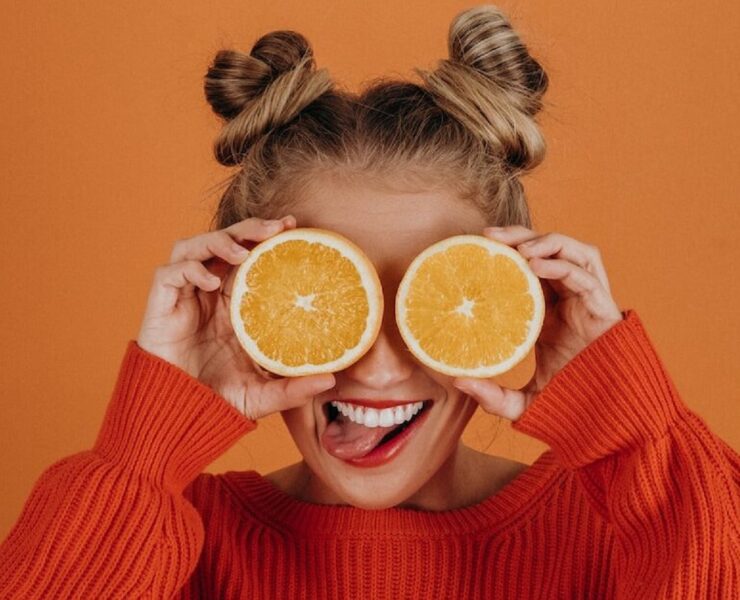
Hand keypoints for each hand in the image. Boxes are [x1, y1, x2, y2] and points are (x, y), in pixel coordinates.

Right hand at [136, 215, 335, 419]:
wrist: (178, 416)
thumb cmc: (218, 401)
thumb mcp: (263, 394)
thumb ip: (294, 388)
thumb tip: (332, 381)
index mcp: (235, 304)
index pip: (250, 256)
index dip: (267, 237)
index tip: (293, 227)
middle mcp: (209, 293)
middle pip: (225, 242)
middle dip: (249, 228)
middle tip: (277, 227)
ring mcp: (185, 297)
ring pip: (194, 246)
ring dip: (219, 241)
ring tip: (243, 252)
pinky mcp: (161, 305)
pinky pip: (170, 273)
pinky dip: (190, 269)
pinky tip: (211, 282)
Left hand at [453, 225, 623, 420]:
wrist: (607, 419)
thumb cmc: (569, 404)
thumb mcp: (523, 401)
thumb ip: (493, 396)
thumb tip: (458, 382)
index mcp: (549, 311)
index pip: (528, 267)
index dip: (506, 252)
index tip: (476, 247)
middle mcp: (569, 300)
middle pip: (548, 250)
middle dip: (520, 235)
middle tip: (488, 236)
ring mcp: (588, 301)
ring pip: (573, 252)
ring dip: (546, 241)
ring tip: (518, 248)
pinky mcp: (604, 309)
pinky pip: (585, 276)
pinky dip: (561, 265)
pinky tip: (536, 266)